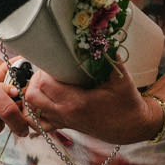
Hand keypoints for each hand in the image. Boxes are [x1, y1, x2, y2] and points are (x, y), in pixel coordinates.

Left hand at [20, 60, 158, 144]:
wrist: (132, 126)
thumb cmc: (127, 102)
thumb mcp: (121, 78)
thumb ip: (110, 57)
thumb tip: (101, 37)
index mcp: (77, 102)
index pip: (45, 84)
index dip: (45, 70)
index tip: (53, 60)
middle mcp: (65, 114)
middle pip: (33, 96)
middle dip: (35, 80)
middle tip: (47, 70)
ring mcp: (63, 122)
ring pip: (32, 111)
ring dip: (34, 95)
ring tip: (44, 83)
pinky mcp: (64, 126)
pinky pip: (40, 123)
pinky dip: (35, 113)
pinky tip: (44, 100)